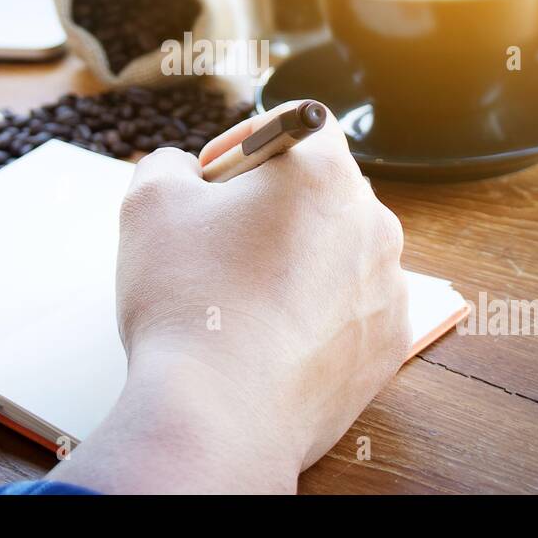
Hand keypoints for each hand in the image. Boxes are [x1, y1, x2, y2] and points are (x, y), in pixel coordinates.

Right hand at [50, 101, 407, 492]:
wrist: (219, 414)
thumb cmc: (187, 299)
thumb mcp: (150, 202)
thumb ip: (169, 163)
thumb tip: (184, 173)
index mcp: (323, 171)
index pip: (300, 123)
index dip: (249, 141)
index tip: (215, 177)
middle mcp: (373, 220)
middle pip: (323, 188)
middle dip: (273, 202)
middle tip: (219, 238)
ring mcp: (387, 285)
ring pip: (340, 250)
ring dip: (298, 258)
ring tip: (243, 296)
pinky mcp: (388, 343)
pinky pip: (353, 307)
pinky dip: (318, 312)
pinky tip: (271, 335)